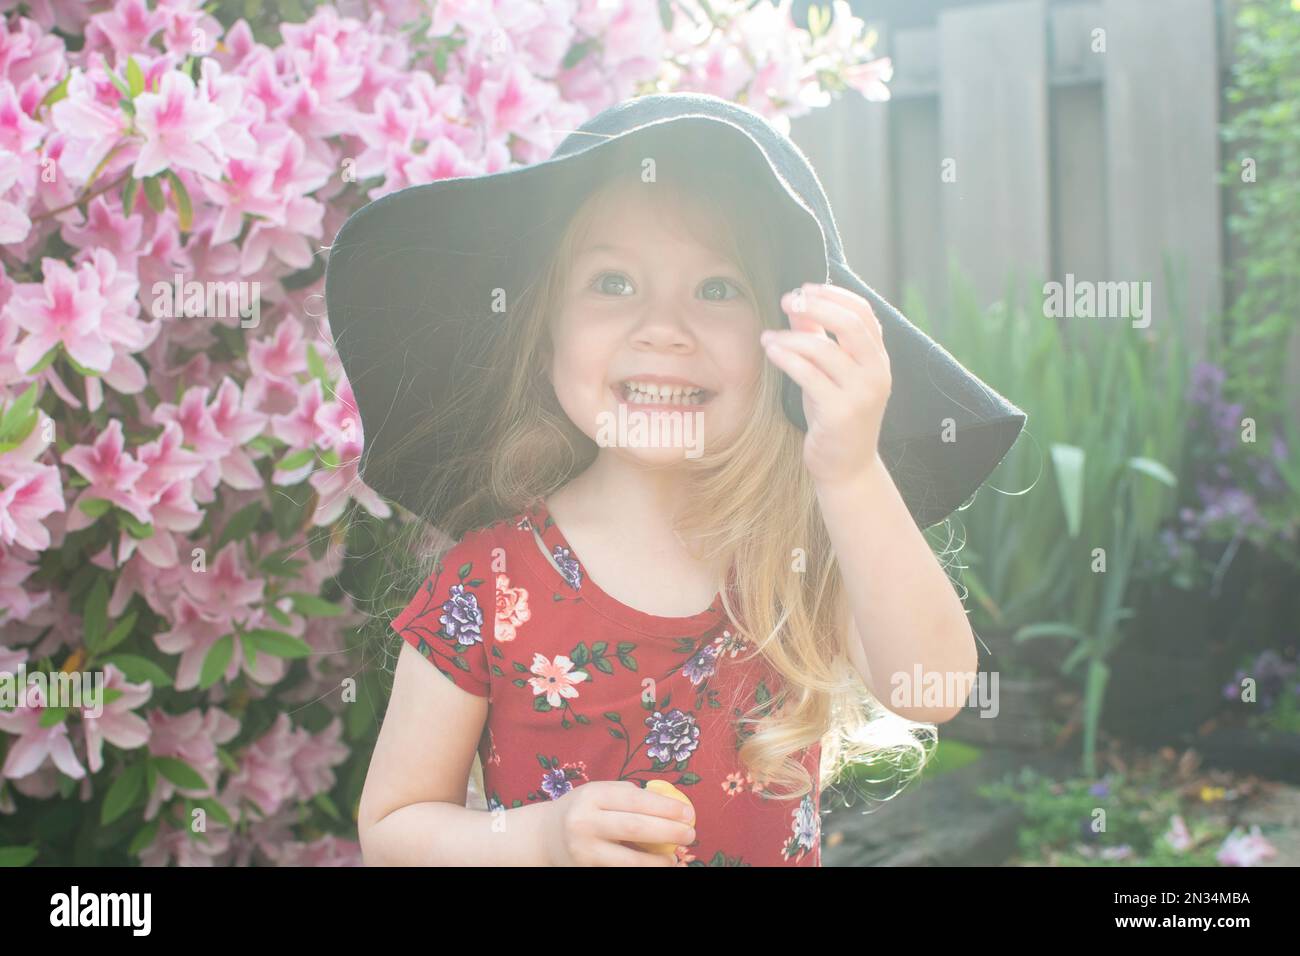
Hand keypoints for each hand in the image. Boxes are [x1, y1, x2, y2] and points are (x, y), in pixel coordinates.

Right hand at [541, 780, 695, 866]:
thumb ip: (627, 797)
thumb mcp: (598, 793)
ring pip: (629, 859)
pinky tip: (658, 867)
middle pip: (635, 827)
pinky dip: (643, 869)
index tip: (688, 812)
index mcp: (592, 795)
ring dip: (658, 861)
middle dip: (668, 831)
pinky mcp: (586, 868)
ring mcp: (584, 849)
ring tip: (676, 858)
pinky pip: (620, 870)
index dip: (665, 807)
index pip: (635, 800)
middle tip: (691, 833)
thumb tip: (671, 806)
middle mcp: (585, 821)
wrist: (544, 836)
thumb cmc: (583, 809)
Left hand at [763, 282, 891, 487]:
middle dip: (816, 306)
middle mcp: (876, 374)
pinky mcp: (840, 413)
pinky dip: (786, 357)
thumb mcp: (827, 374)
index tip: (805, 288)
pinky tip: (770, 351)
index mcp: (878, 360)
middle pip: (850, 324)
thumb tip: (798, 304)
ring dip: (790, 336)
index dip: (834, 295)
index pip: (864, 313)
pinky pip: (808, 375)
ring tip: (768, 336)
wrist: (846, 468)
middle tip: (787, 300)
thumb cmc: (834, 418)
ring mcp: (861, 394)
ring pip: (824, 350)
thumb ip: (817, 338)